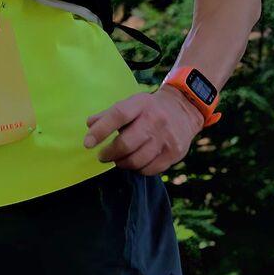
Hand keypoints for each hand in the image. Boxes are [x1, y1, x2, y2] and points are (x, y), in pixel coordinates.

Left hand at [84, 86, 203, 175]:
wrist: (185, 109)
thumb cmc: (150, 109)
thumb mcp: (131, 104)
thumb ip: (109, 115)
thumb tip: (90, 124)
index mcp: (141, 104)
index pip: (118, 115)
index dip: (101, 130)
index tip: (88, 143)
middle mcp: (155, 120)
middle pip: (126, 144)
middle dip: (109, 154)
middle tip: (103, 156)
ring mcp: (166, 138)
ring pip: (136, 161)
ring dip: (122, 163)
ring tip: (119, 159)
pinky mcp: (174, 152)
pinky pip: (149, 169)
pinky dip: (138, 169)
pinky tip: (136, 162)